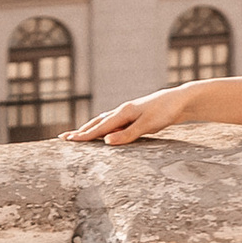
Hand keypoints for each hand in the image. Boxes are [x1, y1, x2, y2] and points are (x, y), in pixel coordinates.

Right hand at [68, 91, 187, 147]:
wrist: (178, 100)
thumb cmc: (164, 112)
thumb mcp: (147, 125)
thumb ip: (127, 134)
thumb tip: (105, 142)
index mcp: (123, 113)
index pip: (99, 127)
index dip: (83, 136)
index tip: (68, 141)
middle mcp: (121, 111)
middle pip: (96, 122)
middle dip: (80, 131)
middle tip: (63, 138)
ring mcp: (126, 113)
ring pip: (102, 121)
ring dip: (89, 129)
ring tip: (77, 135)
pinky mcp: (132, 116)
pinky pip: (111, 123)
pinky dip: (101, 127)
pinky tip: (101, 132)